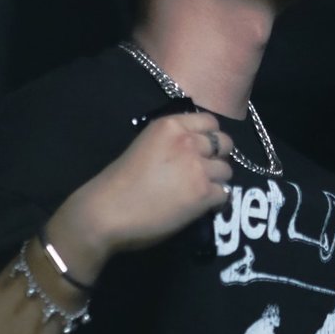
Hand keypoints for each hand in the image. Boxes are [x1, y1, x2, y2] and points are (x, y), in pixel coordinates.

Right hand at [48, 112, 233, 280]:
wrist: (107, 212)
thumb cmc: (118, 183)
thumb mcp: (146, 145)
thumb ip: (172, 142)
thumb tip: (195, 151)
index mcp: (170, 126)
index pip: (210, 121)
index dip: (210, 137)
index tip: (202, 150)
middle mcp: (188, 141)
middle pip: (225, 143)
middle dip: (219, 157)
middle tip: (205, 171)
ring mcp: (198, 167)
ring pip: (227, 170)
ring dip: (217, 181)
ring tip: (199, 192)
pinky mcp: (204, 193)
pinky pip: (225, 194)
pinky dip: (215, 201)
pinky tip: (200, 207)